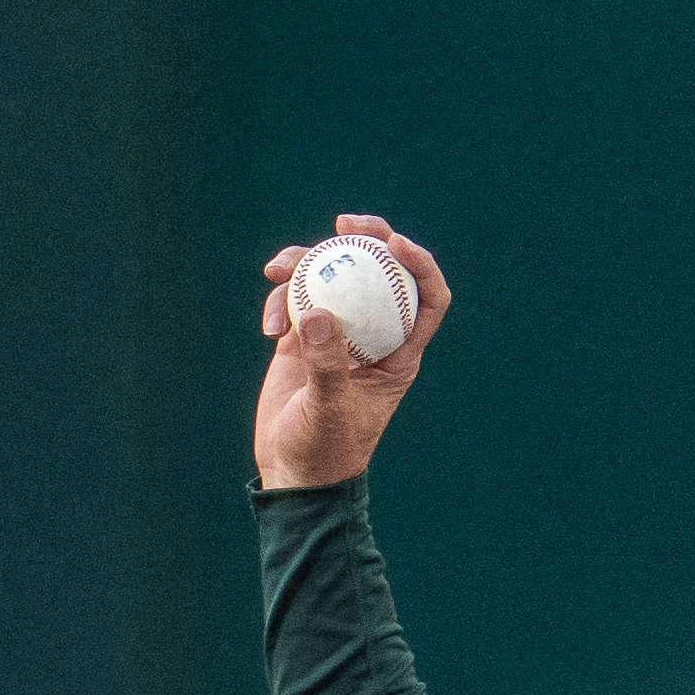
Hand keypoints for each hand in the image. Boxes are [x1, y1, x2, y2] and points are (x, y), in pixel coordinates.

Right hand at [252, 211, 450, 491]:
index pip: (427, 298)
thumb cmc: (325, 450)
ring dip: (306, 262)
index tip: (394, 243)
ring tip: (277, 271)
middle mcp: (374, 336)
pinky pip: (296, 298)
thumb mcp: (329, 409)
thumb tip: (318, 314)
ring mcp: (338, 333)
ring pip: (333, 277)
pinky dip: (281, 299)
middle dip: (367, 238)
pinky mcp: (303, 337)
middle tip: (345, 222)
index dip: (420, 264)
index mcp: (400, 353)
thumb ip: (326, 364)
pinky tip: (267, 328)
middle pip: (381, 272)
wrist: (293, 471)